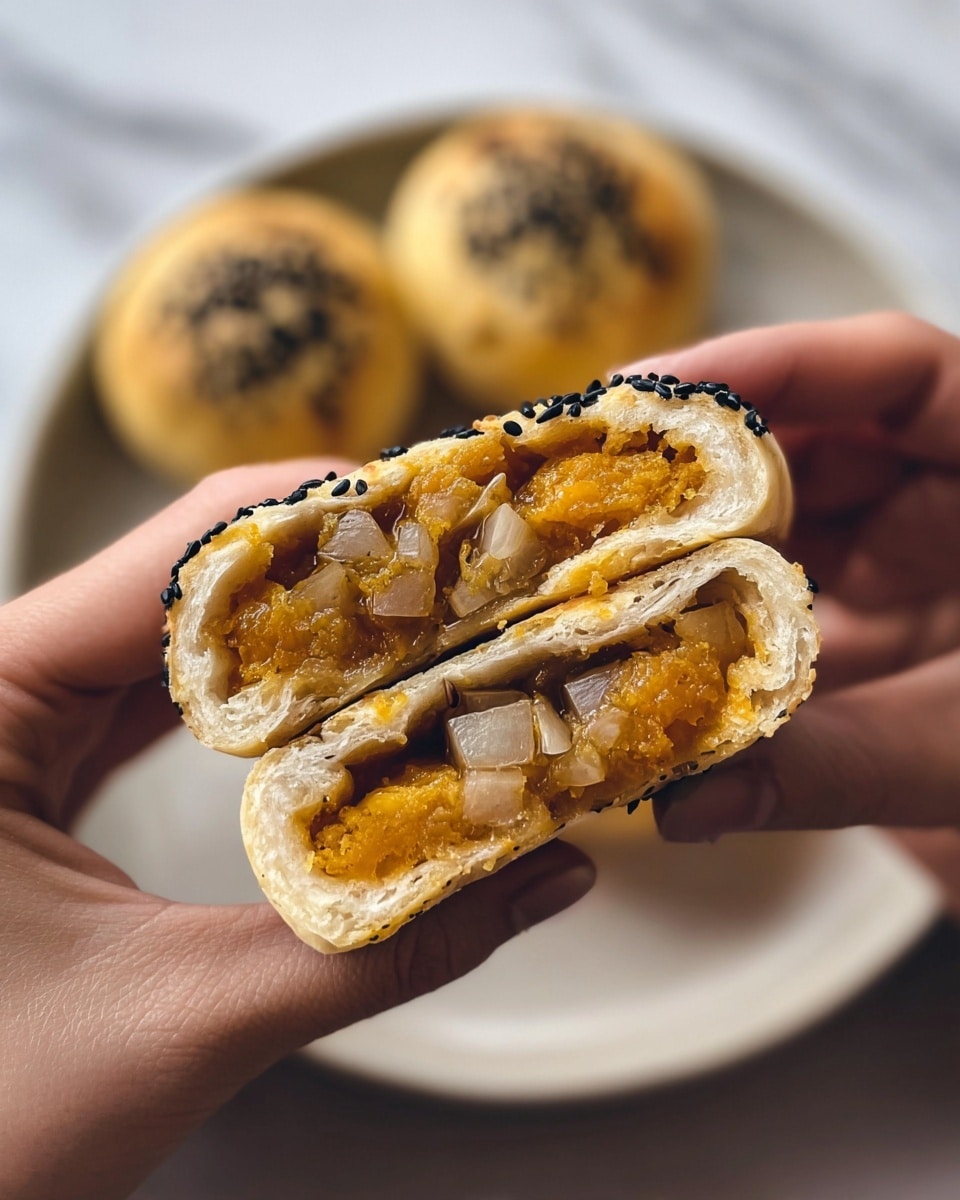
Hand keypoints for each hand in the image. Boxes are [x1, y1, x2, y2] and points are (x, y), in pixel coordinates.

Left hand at [0, 460, 593, 1199]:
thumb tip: (547, 877)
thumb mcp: (187, 1023)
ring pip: (171, 636)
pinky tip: (333, 686)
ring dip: (295, 628)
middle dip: (327, 574)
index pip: (172, 570)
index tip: (445, 525)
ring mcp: (7, 722)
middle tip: (460, 570)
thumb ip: (380, 947)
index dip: (321, 532)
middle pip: (178, 586)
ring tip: (421, 614)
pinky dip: (250, 689)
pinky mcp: (32, 764)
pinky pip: (152, 695)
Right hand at [627, 312, 959, 912]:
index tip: (657, 392)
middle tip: (583, 477)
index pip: (898, 371)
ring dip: (688, 536)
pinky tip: (638, 632)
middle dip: (695, 456)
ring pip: (778, 516)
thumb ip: (840, 769)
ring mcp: (902, 561)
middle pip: (811, 437)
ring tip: (588, 555)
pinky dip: (709, 613)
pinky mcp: (864, 621)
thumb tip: (686, 802)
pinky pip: (772, 597)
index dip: (772, 362)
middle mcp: (945, 502)